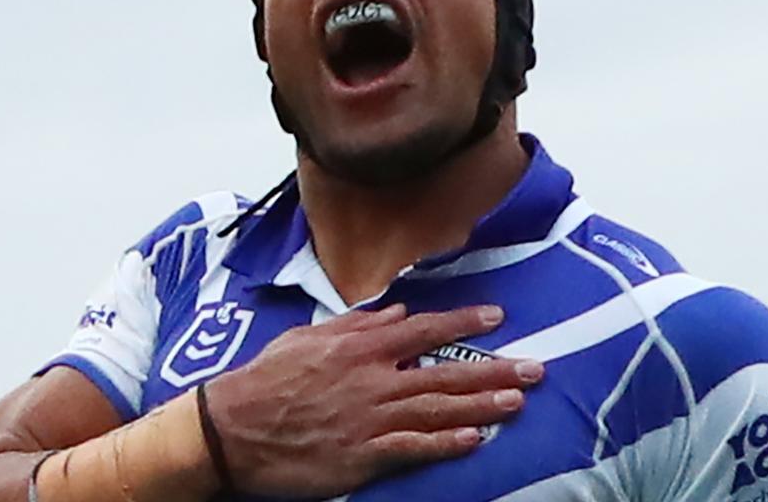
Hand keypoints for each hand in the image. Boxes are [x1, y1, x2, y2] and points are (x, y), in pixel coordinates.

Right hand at [202, 304, 542, 497]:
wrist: (232, 429)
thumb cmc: (267, 379)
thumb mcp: (309, 337)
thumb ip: (358, 324)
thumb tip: (396, 312)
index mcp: (360, 347)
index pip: (424, 328)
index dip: (464, 321)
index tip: (498, 316)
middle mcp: (373, 379)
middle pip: (445, 372)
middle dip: (494, 370)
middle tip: (535, 369)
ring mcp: (370, 419)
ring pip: (438, 409)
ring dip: (482, 405)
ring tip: (518, 403)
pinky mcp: (362, 455)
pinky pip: (413, 448)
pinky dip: (445, 444)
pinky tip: (474, 441)